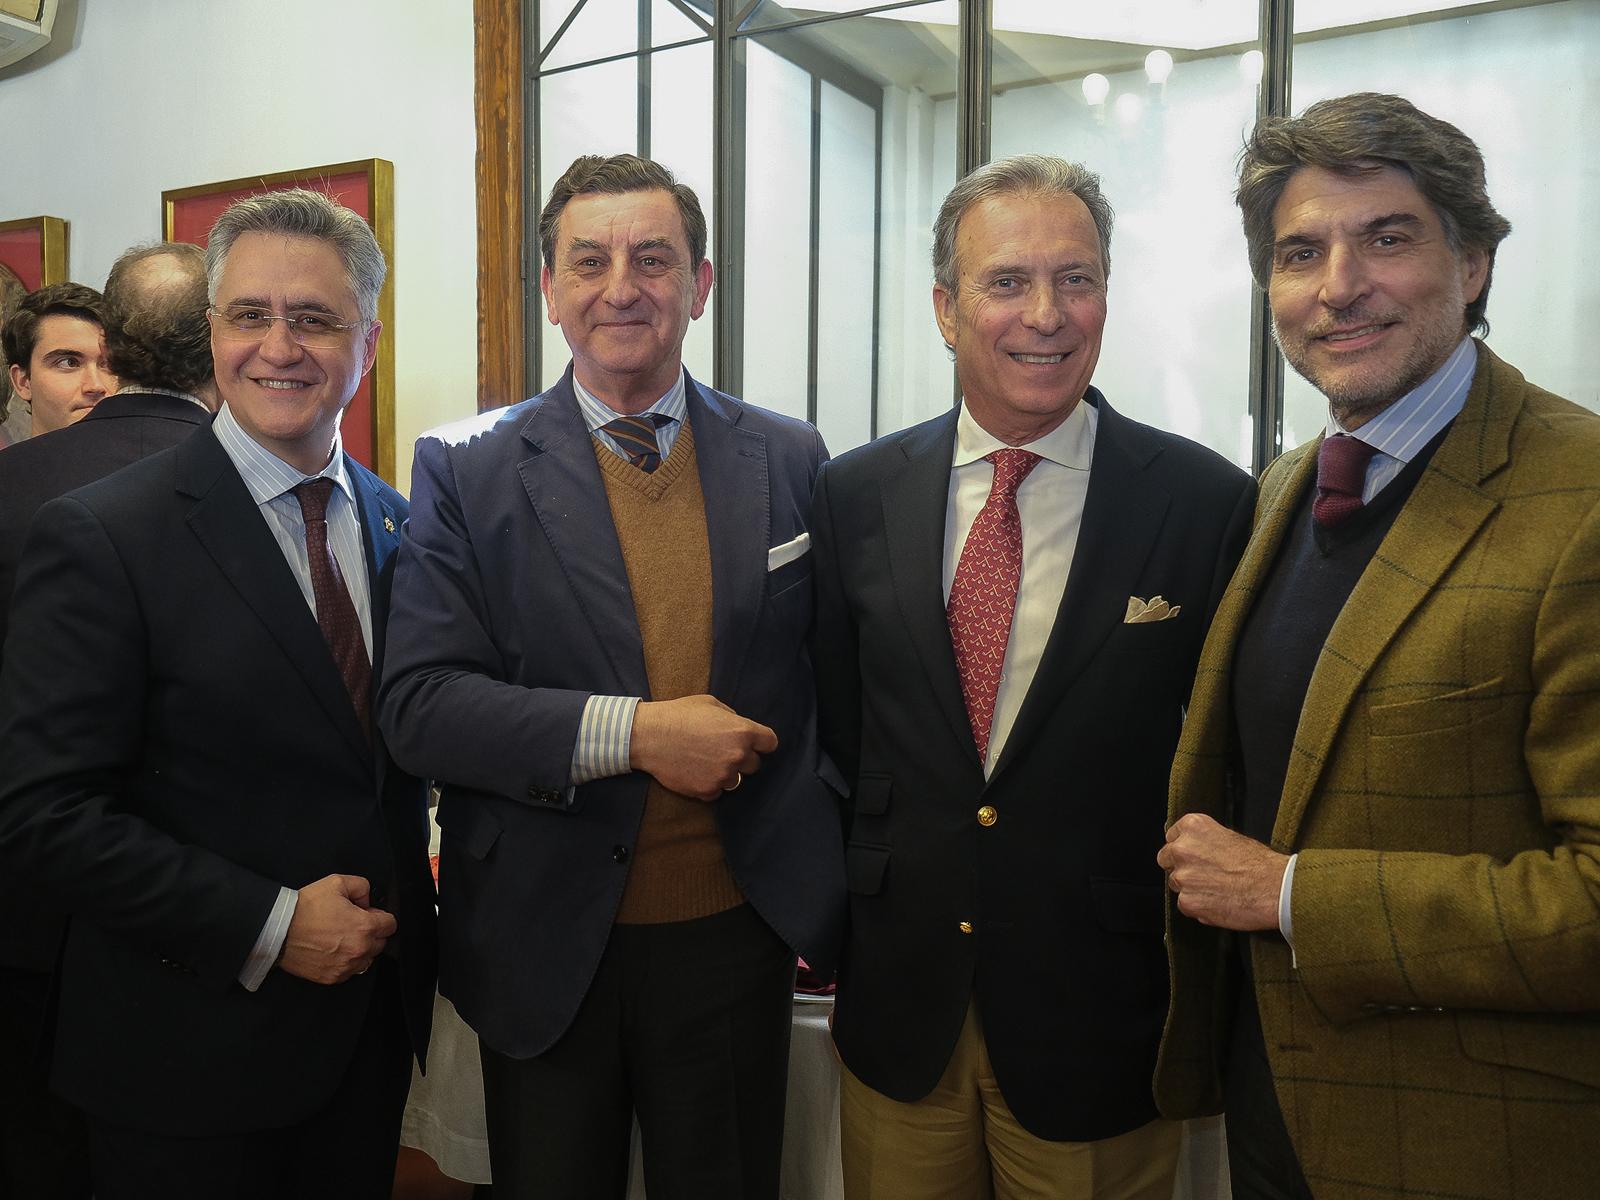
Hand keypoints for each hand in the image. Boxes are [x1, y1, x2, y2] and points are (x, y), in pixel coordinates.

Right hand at [277, 874, 395, 983]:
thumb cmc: (305, 907)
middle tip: (351, 924)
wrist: (278, 930)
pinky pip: (350, 971)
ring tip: (341, 938)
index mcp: (365, 927)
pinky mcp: (332, 977)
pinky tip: (332, 950)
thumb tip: (367, 902)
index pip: (391, 925)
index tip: (368, 915)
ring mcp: (346, 966)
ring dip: (360, 949)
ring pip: (367, 959)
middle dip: (371, 933)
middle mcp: (359, 950)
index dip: (380, 917)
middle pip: (380, 943)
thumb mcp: (337, 882)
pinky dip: (346, 962)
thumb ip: (362, 887)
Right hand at [629, 694, 777, 800]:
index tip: (755, 744)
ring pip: (736, 780)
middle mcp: (737, 755)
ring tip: (705, 761)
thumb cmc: (678, 715)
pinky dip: (709, 785)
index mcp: (743, 731)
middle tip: (721, 750)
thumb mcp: (711, 704)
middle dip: (742, 758)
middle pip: (754, 764)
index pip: (770, 743)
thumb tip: (739, 727)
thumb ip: (732, 718)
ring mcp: (723, 775)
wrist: (649, 736)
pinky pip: (717, 792)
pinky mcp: (707, 790)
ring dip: (726, 773)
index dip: (762, 742)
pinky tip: (696, 772)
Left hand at [1157, 813, 1287, 930]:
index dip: (1184, 848)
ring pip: (1176, 883)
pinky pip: (1185, 904)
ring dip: (1191, 888)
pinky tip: (1218, 902)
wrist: (1275, 888)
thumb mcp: (1229, 836)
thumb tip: (1194, 849)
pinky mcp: (1187, 901)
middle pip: (1166, 859)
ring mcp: (1182, 876)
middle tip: (1204, 875)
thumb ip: (1204, 841)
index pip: (1172, 837)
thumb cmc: (1259, 863)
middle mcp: (1182, 849)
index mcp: (1192, 826)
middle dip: (1181, 867)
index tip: (1194, 855)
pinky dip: (1198, 906)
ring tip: (1217, 890)